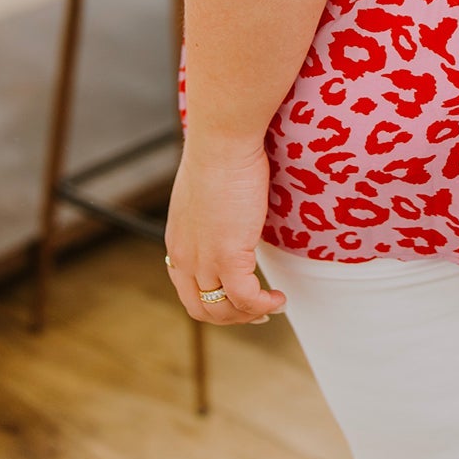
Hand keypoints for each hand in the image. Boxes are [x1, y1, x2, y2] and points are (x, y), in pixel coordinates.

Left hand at [164, 135, 286, 325]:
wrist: (222, 140)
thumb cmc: (219, 152)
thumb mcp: (205, 190)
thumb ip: (211, 211)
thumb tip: (230, 210)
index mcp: (178, 241)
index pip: (187, 288)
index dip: (212, 302)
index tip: (236, 300)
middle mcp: (186, 257)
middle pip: (201, 309)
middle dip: (231, 317)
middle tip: (256, 311)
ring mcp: (205, 260)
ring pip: (222, 311)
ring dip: (249, 315)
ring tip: (272, 304)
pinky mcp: (229, 256)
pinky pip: (247, 298)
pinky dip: (263, 305)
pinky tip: (279, 298)